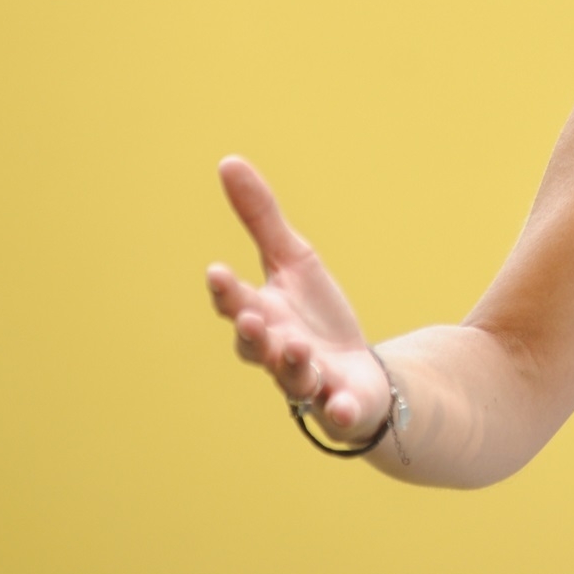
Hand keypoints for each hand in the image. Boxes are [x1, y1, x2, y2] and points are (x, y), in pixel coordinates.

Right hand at [205, 156, 389, 445]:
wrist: (356, 373)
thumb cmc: (315, 317)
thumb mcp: (294, 261)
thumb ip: (260, 218)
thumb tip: (228, 161)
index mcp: (263, 316)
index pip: (236, 303)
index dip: (226, 291)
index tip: (217, 271)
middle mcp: (276, 353)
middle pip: (257, 346)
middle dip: (251, 332)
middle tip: (249, 317)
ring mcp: (307, 383)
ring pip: (293, 379)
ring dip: (292, 364)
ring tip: (297, 346)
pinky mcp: (340, 406)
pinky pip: (336, 412)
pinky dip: (337, 410)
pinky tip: (339, 404)